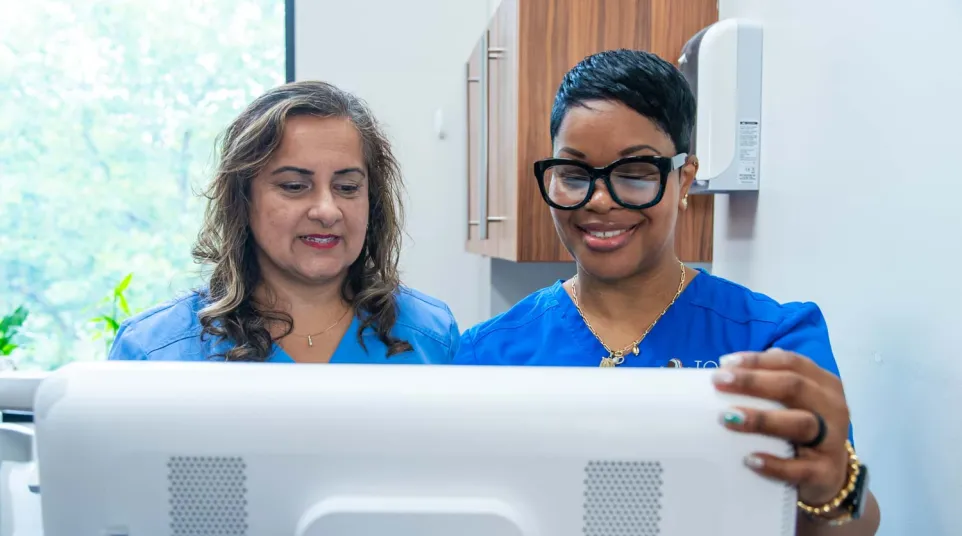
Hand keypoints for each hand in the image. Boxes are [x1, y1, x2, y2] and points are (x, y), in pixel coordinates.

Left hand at [711, 348, 850, 505]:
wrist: (829, 475)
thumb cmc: (802, 429)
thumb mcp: (795, 402)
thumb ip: (771, 381)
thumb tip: (728, 367)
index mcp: (825, 385)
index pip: (791, 363)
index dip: (757, 361)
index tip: (724, 364)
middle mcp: (833, 409)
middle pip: (794, 387)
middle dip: (753, 382)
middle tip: (718, 382)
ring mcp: (832, 441)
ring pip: (800, 424)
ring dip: (762, 419)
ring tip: (729, 417)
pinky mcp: (826, 473)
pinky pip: (800, 469)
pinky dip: (774, 465)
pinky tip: (750, 460)